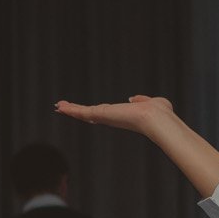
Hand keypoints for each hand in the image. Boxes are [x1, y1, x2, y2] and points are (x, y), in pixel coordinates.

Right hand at [55, 94, 179, 138]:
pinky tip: (61, 106)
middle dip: (78, 112)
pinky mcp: (100, 115)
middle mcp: (113, 118)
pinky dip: (71, 109)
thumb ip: (142, 100)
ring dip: (71, 110)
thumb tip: (134, 98)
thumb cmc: (159, 113)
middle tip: (66, 109)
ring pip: (84, 114)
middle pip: (91, 115)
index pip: (106, 114)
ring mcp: (106, 118)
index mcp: (123, 116)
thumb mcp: (151, 103)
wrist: (156, 118)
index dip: (96, 113)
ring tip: (59, 106)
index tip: (87, 113)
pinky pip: (82, 112)